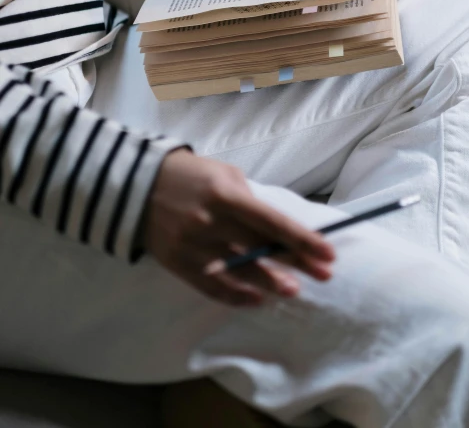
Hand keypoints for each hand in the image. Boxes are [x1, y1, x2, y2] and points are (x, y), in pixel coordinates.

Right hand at [144, 149, 334, 306]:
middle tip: (324, 274)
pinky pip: (212, 287)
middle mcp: (210, 221)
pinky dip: (237, 296)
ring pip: (239, 271)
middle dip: (295, 262)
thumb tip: (277, 228)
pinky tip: (257, 299)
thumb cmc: (190, 175)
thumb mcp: (223, 174)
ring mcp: (193, 246)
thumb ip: (249, 199)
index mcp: (224, 194)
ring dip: (270, 283)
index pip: (271, 221)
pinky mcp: (178, 263)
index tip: (327, 252)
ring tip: (293, 290)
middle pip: (261, 248)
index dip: (301, 239)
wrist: (136, 185)